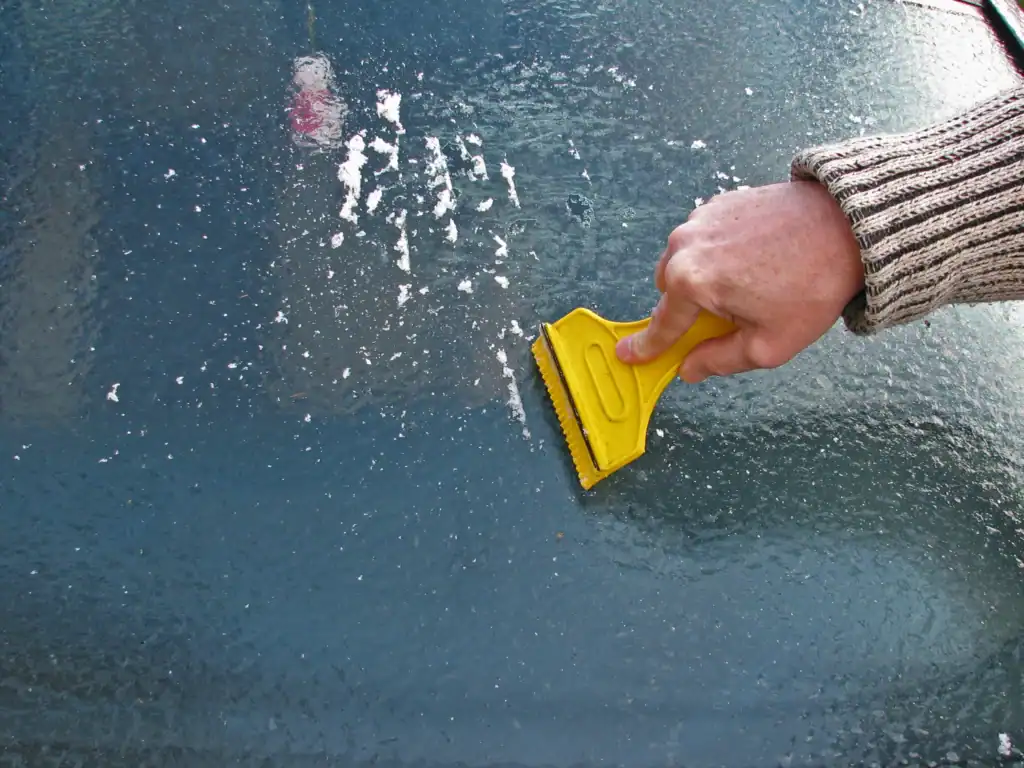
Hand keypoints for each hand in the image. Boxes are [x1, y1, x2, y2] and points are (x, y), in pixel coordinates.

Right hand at [615, 181, 864, 382]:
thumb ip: (719, 361)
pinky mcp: (719, 203)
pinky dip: (719, 255)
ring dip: (704, 279)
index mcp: (692, 282)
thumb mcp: (768, 344)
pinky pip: (704, 240)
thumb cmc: (811, 285)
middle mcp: (685, 246)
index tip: (626, 355)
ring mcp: (700, 219)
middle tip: (733, 317)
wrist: (848, 226)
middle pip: (670, 292)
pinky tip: (756, 260)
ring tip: (752, 283)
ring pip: (684, 263)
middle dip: (691, 309)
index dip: (645, 347)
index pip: (662, 325)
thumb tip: (690, 368)